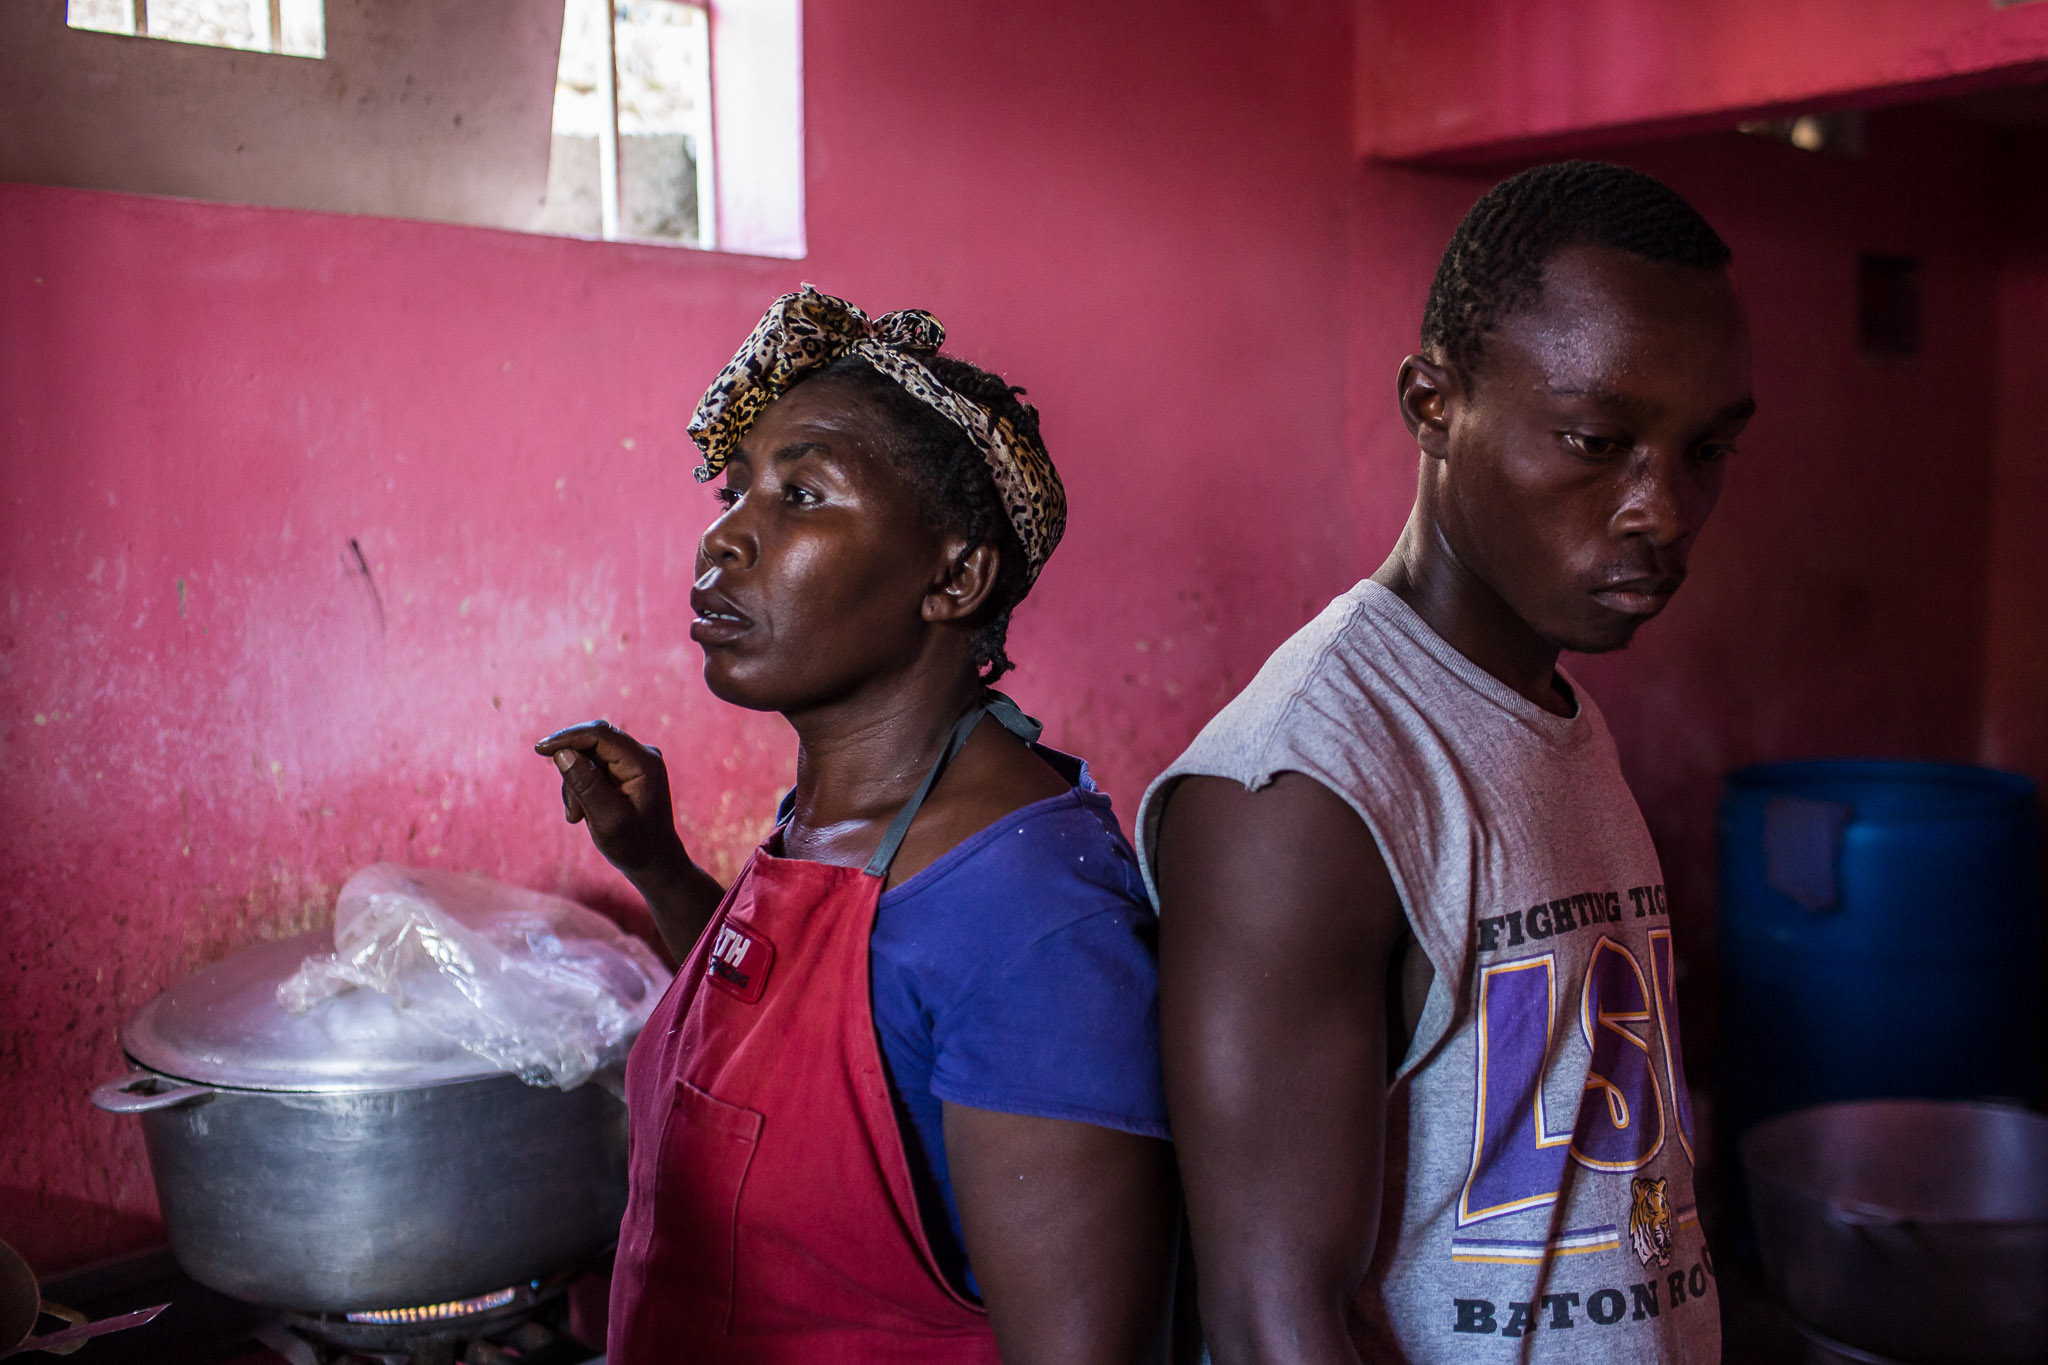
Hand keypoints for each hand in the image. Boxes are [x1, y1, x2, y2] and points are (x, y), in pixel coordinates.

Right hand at [534, 720, 688, 880]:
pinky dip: (582, 788)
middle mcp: (642, 755)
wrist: (653, 861)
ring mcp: (634, 761)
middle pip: (592, 743)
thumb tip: (562, 753)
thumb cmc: (634, 845)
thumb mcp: (607, 820)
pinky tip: (583, 813)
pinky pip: (592, 767)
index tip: (540, 749)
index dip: (567, 737)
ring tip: (578, 817)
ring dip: (576, 785)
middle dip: (572, 771)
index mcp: (644, 763)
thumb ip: (586, 785)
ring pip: (588, 757)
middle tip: (571, 809)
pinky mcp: (625, 770)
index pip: (600, 734)